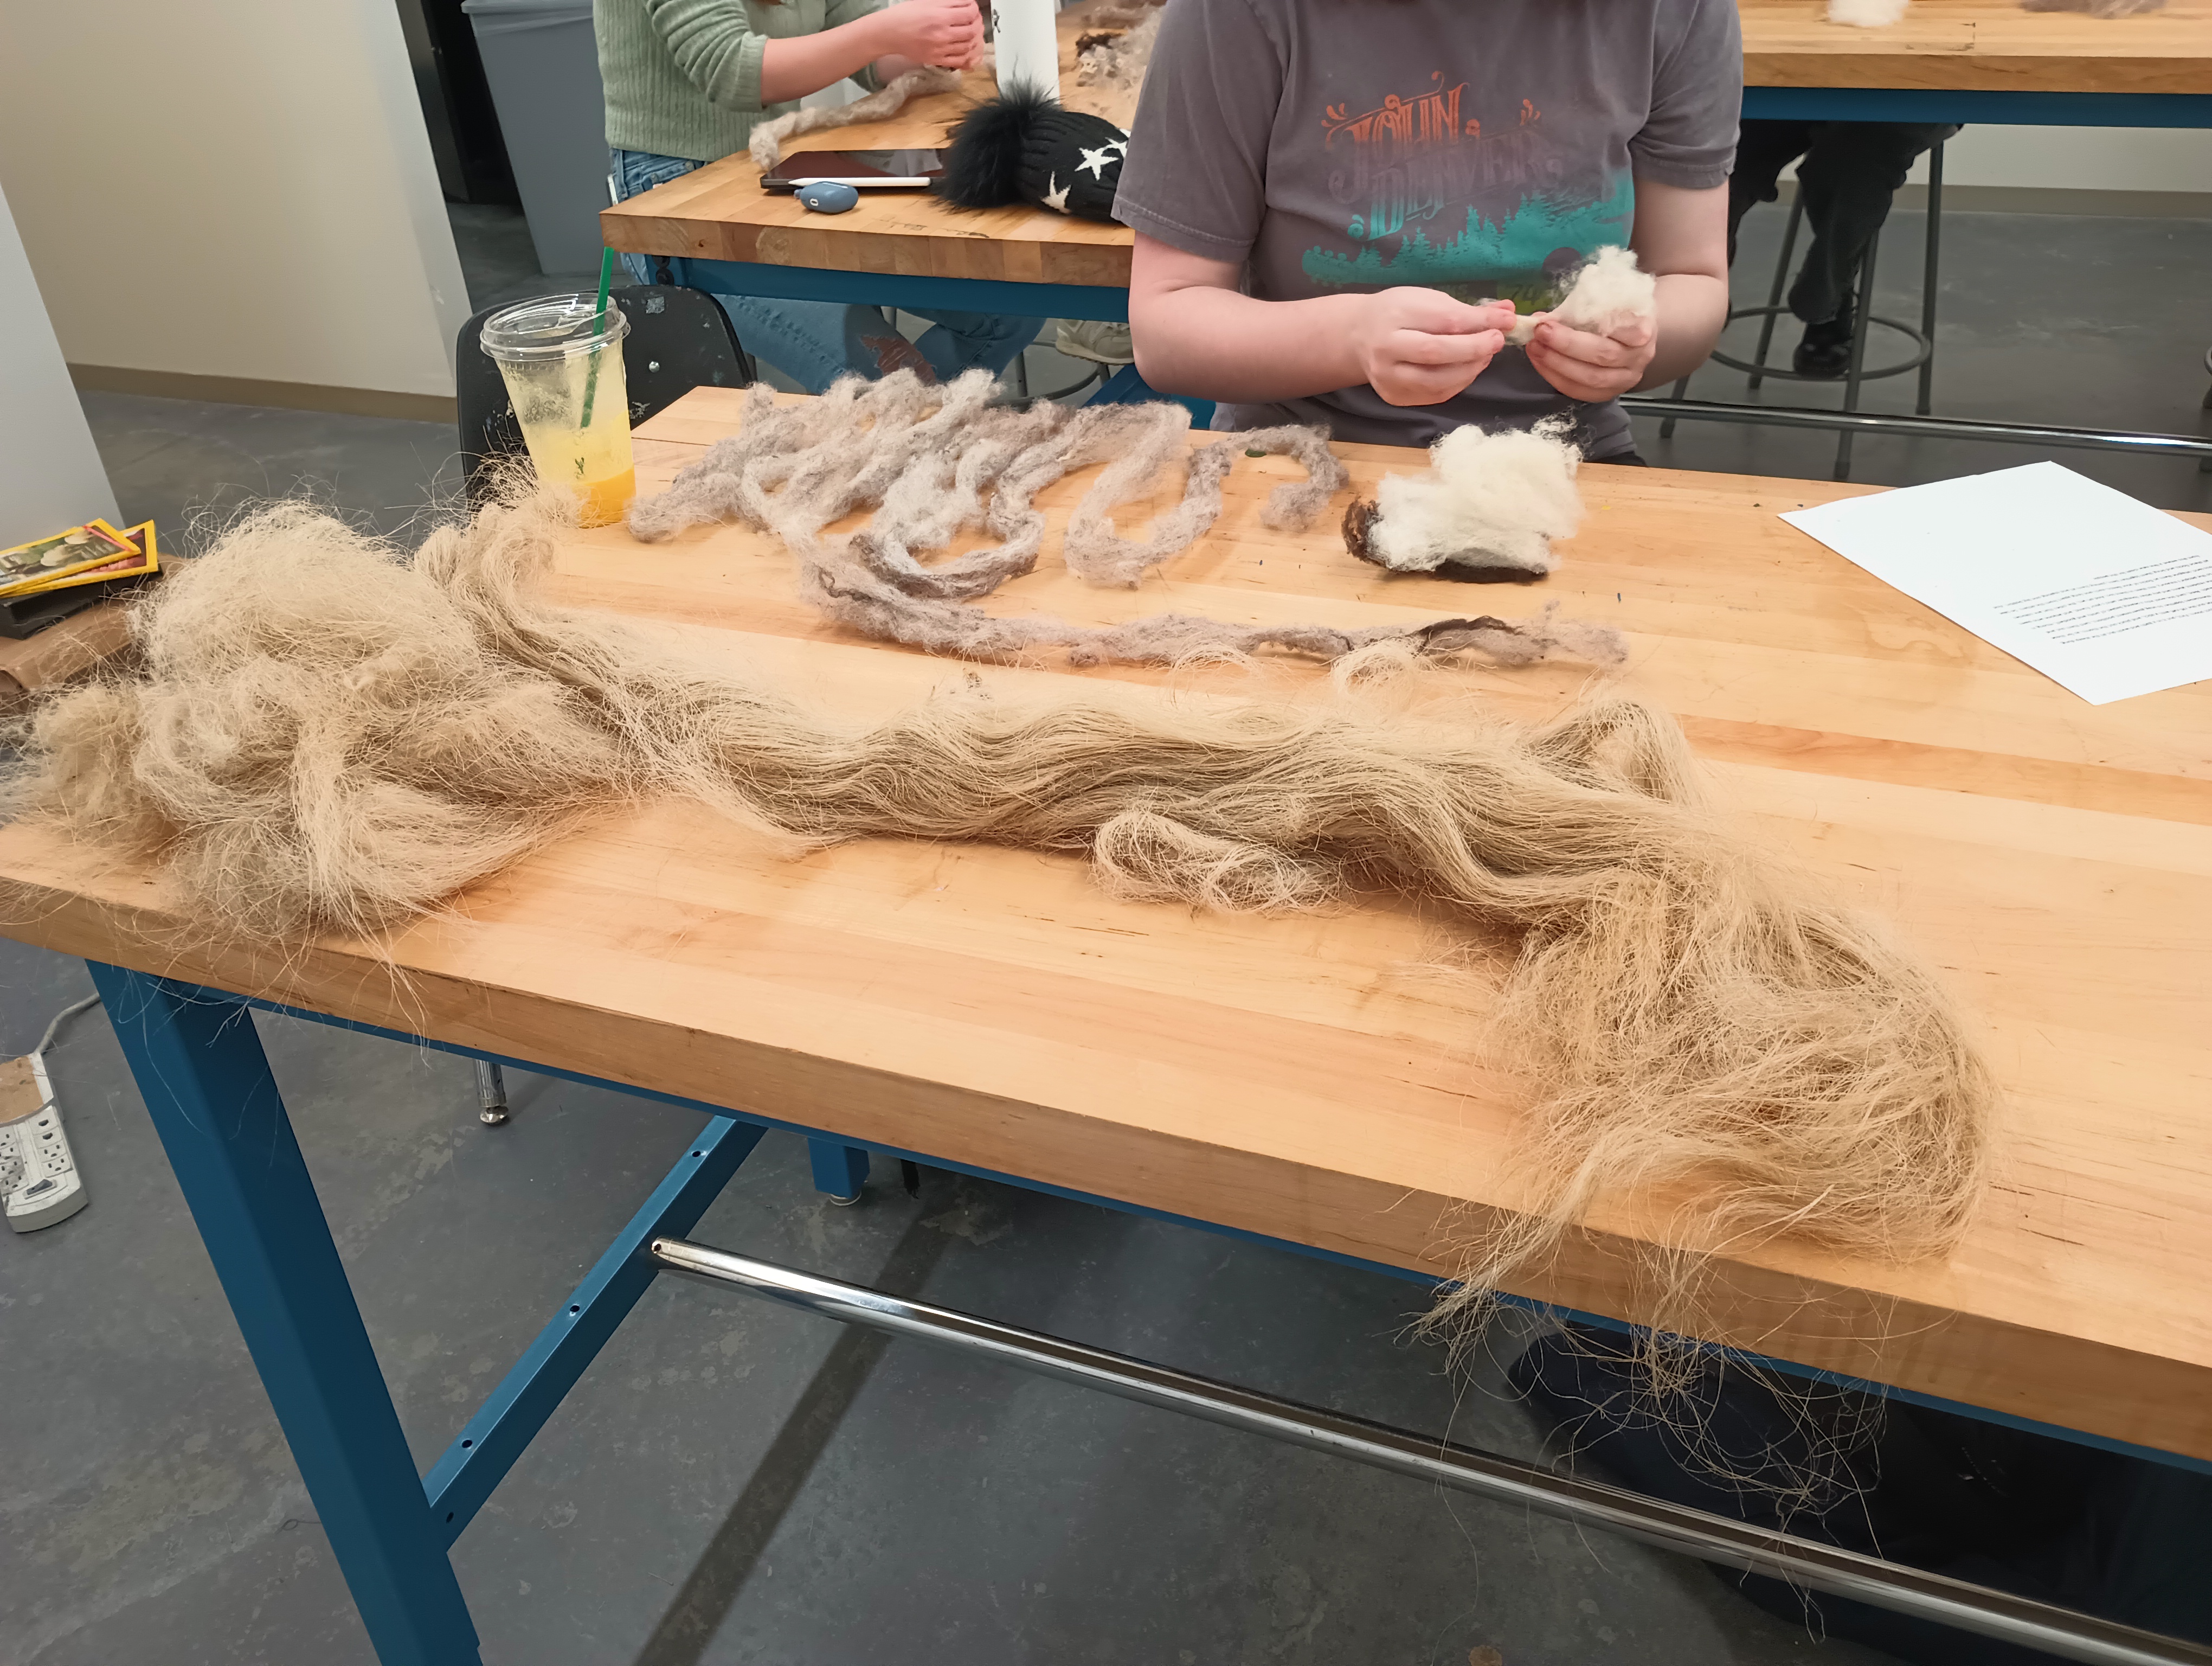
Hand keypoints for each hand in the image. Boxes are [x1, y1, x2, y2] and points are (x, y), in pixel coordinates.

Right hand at [876, 0, 984, 69]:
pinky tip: (967, 49)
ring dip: (974, 39)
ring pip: (968, 46)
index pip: (969, 13)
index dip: (974, 9)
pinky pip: (959, 61)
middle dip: (978, 24)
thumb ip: (949, 2)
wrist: (889, 33)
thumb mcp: (928, 1)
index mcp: (940, 16)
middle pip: (972, 31)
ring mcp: (940, 49)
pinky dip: (968, 55)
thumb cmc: (905, 14)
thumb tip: (965, 3)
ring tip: (972, 33)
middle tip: (975, 20)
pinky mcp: (936, 60)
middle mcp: (942, 34)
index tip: (972, 8)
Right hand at [1349, 289, 1514, 406]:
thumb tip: (1508, 312)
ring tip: (1484, 356)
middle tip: (1497, 340)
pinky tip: (1467, 369)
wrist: (1359, 336)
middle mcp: (1385, 349)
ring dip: (1470, 369)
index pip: (1444, 320)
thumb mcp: (1427, 299)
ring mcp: (1387, 378)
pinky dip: (1458, 383)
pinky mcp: (1394, 397)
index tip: (1506, 319)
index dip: (1480, 321)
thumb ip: (1466, 309)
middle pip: (1437, 353)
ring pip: (1437, 381)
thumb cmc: (1397, 312)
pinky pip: (1434, 395)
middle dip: (1475, 348)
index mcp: (1393, 316)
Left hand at [1525, 313, 1657, 401]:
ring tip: (1535, 348)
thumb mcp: (1608, 303)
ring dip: (1556, 364)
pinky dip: (1557, 378)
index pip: (1614, 329)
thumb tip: (1542, 318)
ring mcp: (1625, 380)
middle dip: (1565, 345)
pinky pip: (1581, 392)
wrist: (1635, 335)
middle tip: (1539, 333)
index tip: (1552, 319)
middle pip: (1601, 355)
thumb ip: (1581, 309)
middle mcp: (1638, 357)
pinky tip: (1540, 364)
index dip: (1586, 323)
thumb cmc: (1618, 314)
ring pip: (1590, 378)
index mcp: (1643, 330)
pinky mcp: (1610, 394)